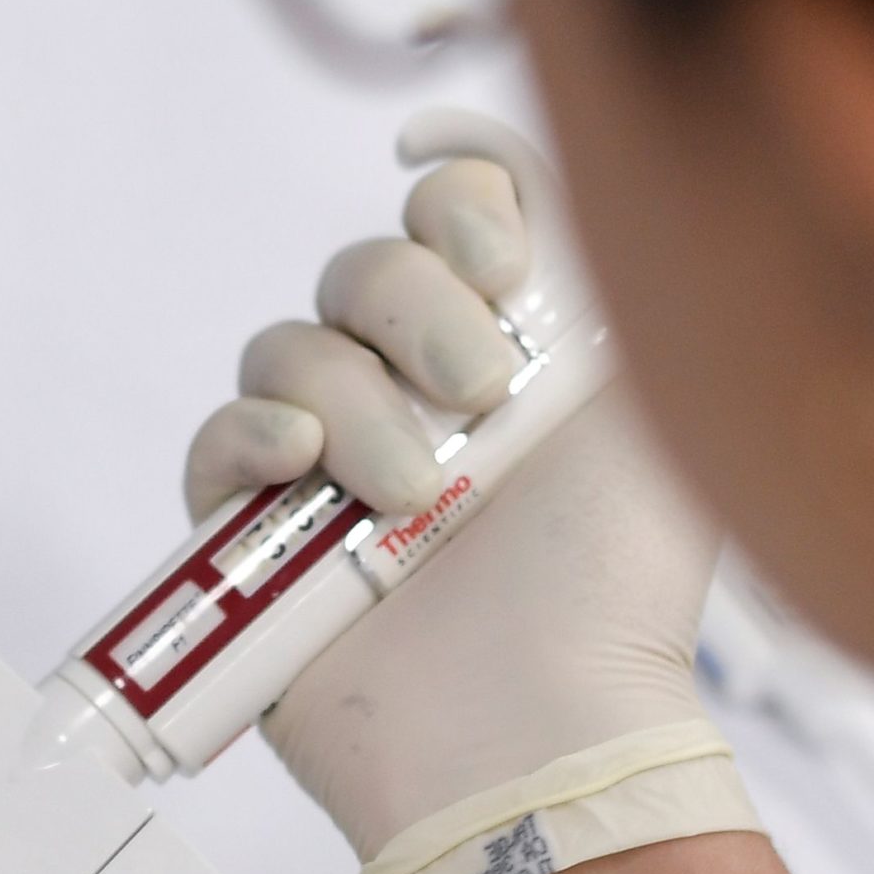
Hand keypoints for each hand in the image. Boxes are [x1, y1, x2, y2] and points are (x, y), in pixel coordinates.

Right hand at [186, 159, 755, 873]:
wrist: (531, 722)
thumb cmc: (611, 587)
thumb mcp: (655, 393)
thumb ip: (611, 254)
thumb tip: (519, 151)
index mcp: (521, 349)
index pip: (453, 212)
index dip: (461, 210)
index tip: (503, 265)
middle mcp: (422, 397)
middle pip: (365, 265)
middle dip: (420, 313)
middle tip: (482, 401)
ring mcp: (332, 468)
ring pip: (291, 346)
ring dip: (357, 402)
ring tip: (413, 496)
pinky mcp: (253, 536)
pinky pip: (217, 436)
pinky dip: (252, 437)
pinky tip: (306, 474)